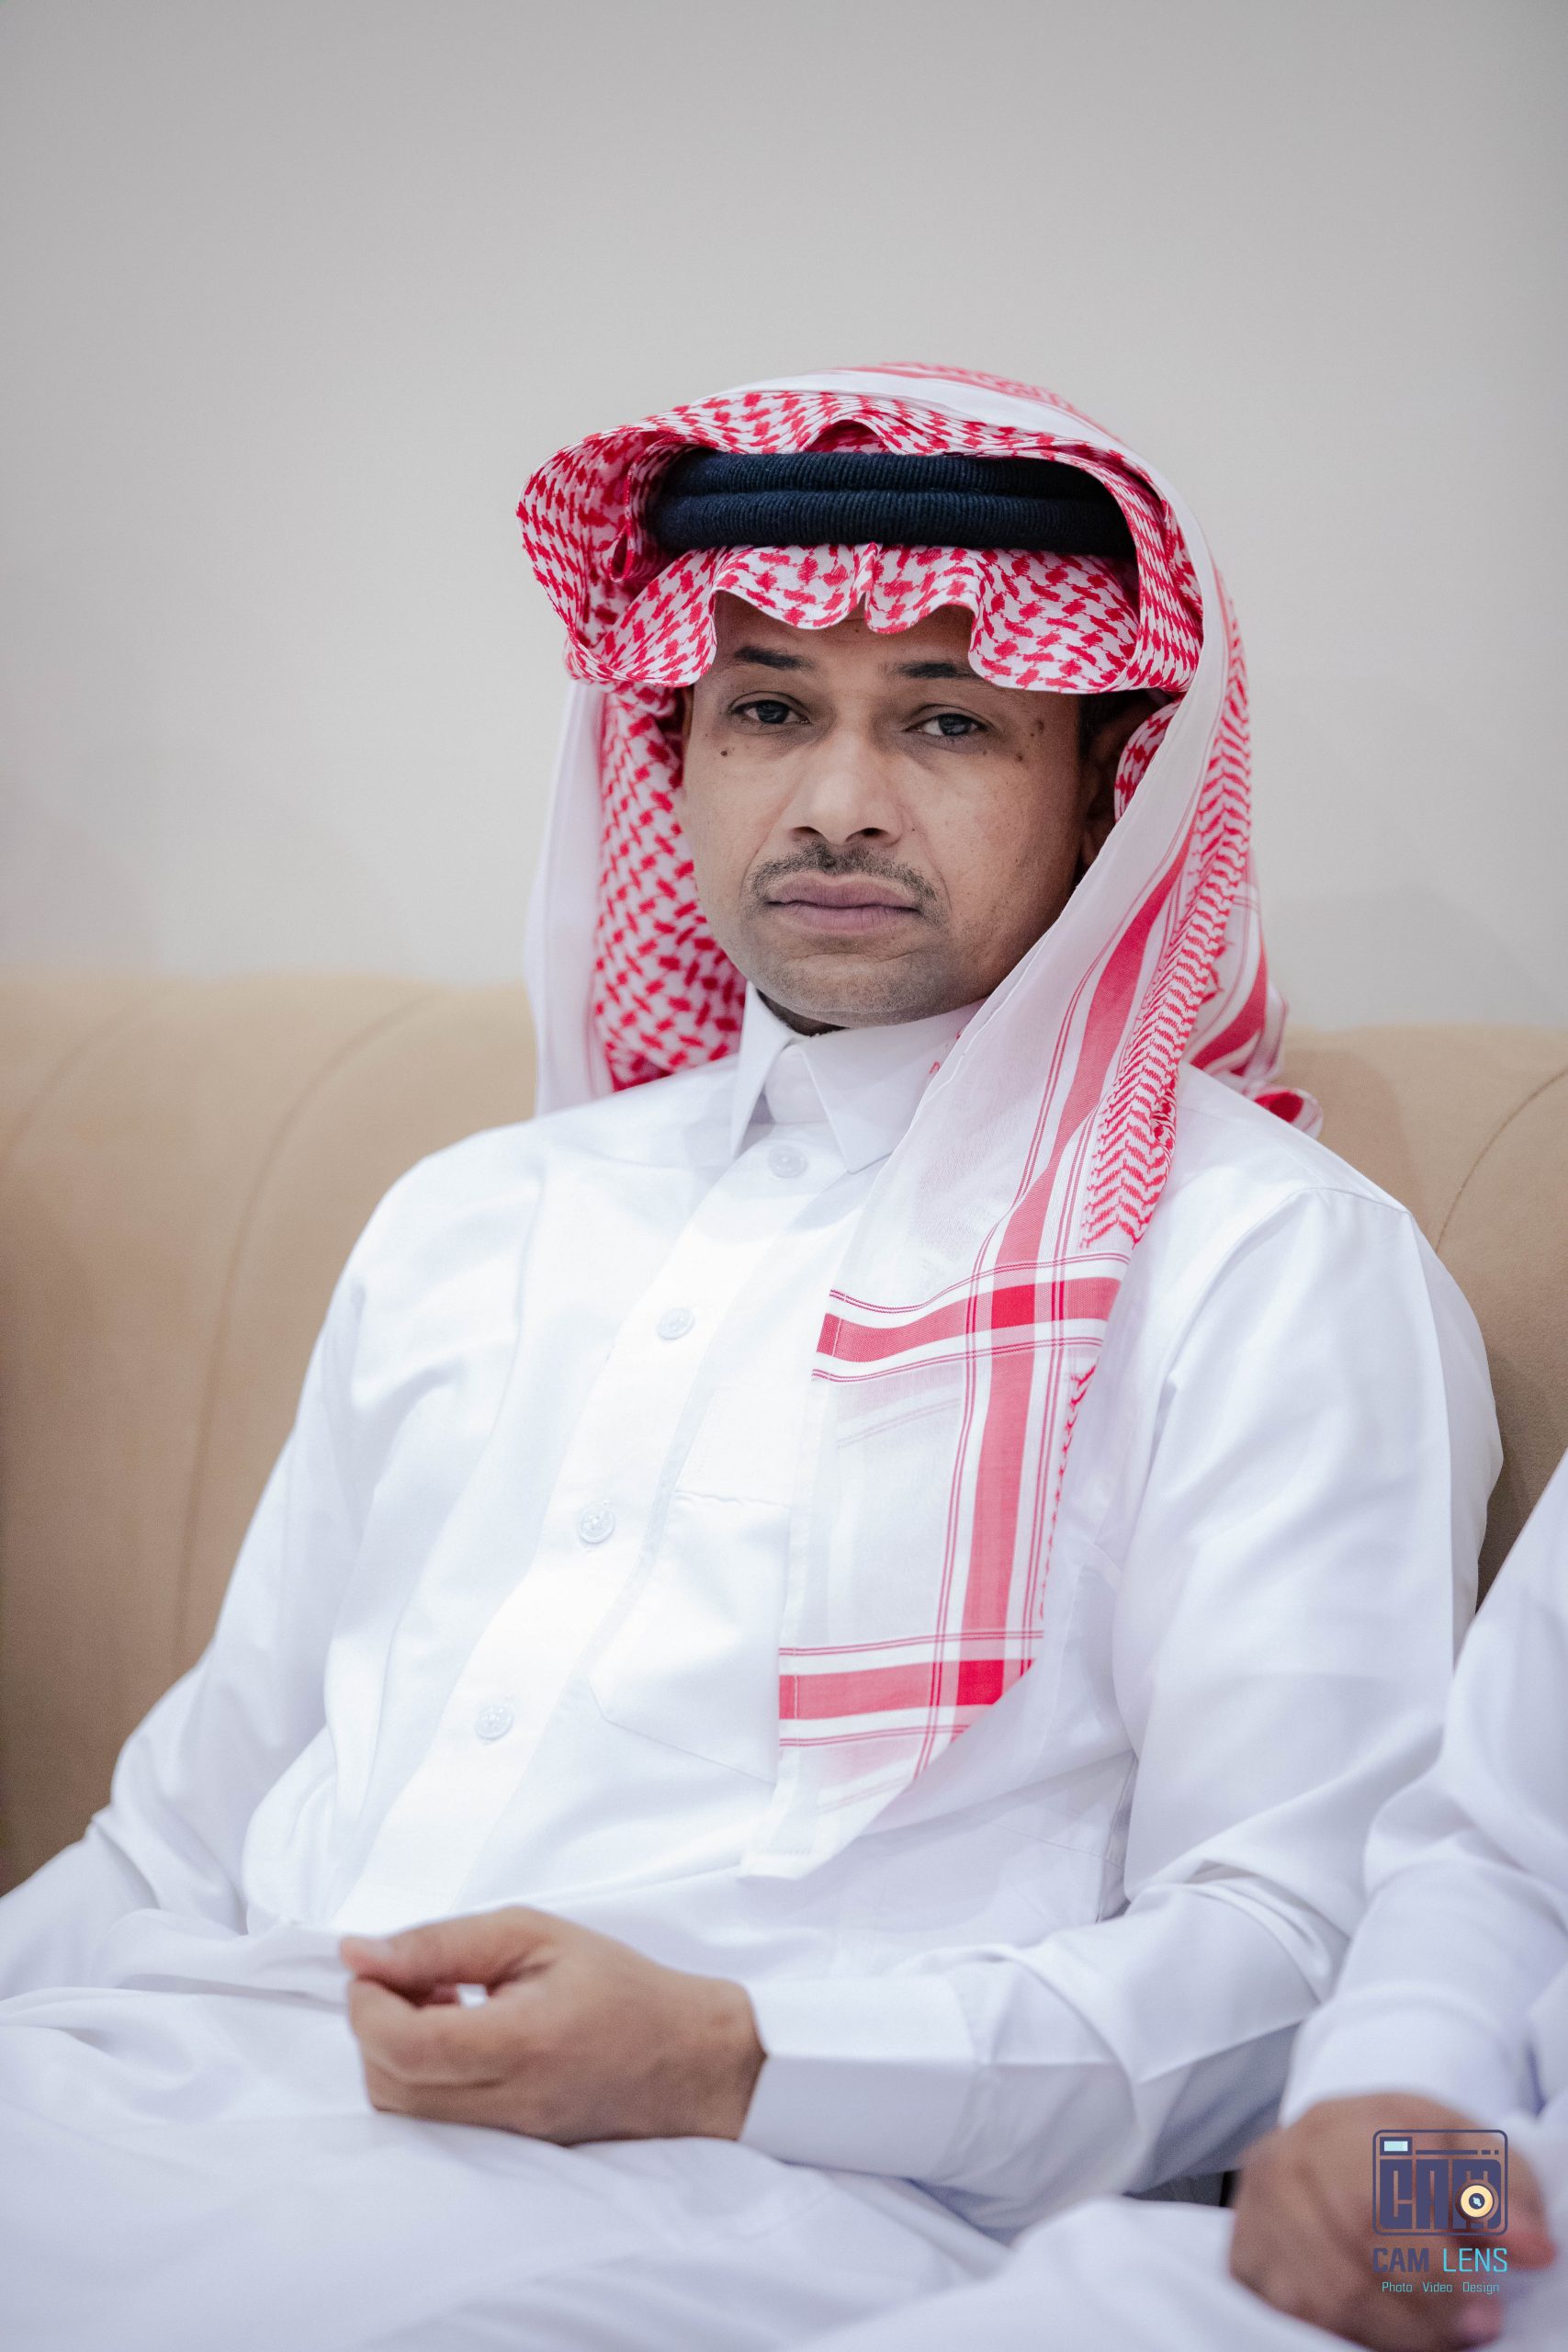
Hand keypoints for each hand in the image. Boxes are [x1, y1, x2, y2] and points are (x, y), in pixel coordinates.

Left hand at [340, 1906, 763, 2142]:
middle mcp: (507, 2104)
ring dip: (394, 2053)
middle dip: (375, 2025)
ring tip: (438, 2003)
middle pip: (389, 2086)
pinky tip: (455, 2037)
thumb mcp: (534, 1934)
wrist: (689, 2058)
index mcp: (521, 2043)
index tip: (375, 1965)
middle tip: (411, 1977)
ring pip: (401, 2112)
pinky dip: (419, 2078)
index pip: (405, 2046)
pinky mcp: (504, 2151)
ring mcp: (504, 2139)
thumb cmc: (619, 1987)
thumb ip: (442, 1943)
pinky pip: (430, 2125)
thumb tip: (358, 1954)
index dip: (368, 2003)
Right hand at [1230, 2094, 1555, 2349]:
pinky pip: (1290, 2314)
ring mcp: (1257, 2208)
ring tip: (1440, 2340)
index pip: (1378, 2195)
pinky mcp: (1245, 2256)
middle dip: (1424, 2305)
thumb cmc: (1408, 2154)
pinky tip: (1385, 2336)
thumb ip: (1502, 2192)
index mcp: (1342, 2122)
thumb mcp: (1465, 2152)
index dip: (1435, 2263)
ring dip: (1392, 2331)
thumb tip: (1535, 2248)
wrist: (1338, 2151)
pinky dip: (1346, 2335)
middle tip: (1476, 2327)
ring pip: (1321, 2292)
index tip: (1489, 2305)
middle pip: (1350, 2248)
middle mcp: (1286, 2159)